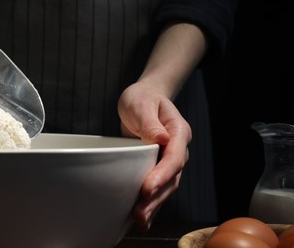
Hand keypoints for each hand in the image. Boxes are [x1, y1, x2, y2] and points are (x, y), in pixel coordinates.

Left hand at [118, 80, 191, 230]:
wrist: (145, 99)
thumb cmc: (143, 98)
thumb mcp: (141, 104)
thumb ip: (150, 122)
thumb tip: (161, 139)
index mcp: (178, 132)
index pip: (174, 157)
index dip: (162, 175)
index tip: (147, 188)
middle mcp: (178, 149)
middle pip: (172, 178)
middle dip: (157, 198)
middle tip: (140, 213)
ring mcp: (170, 160)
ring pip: (166, 187)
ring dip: (154, 205)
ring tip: (139, 220)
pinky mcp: (158, 167)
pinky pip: (158, 187)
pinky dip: (150, 202)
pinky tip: (141, 217)